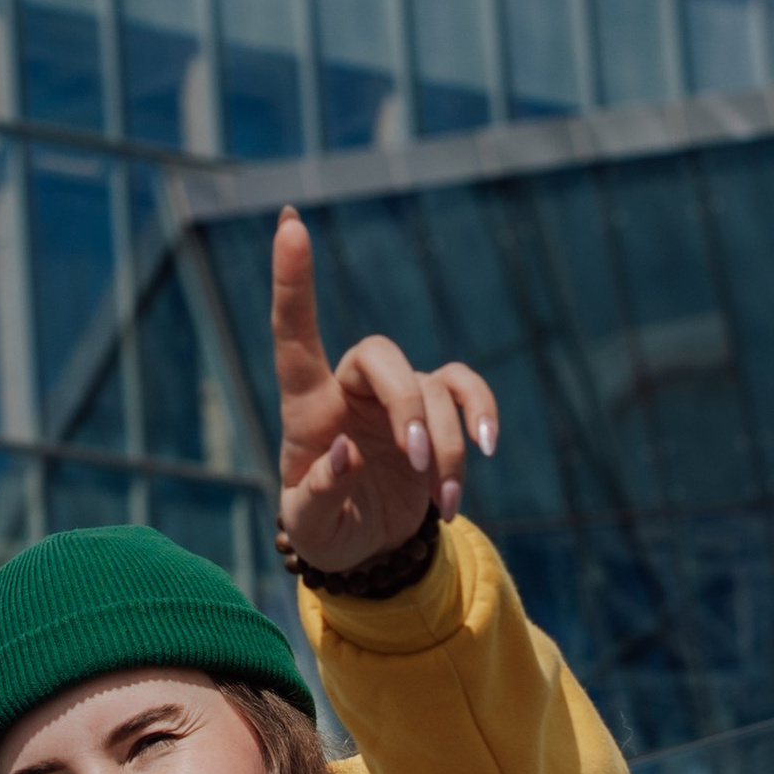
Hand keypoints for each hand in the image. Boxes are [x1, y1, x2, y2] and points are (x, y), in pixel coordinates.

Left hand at [271, 207, 497, 575]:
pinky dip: (481, 418)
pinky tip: (483, 454)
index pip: (295, 337)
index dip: (293, 282)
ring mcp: (396, 395)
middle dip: (408, 406)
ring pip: (433, 388)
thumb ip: (319, 495)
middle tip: (418, 461)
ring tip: (446, 501)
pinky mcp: (435, 410)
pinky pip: (467, 390)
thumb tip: (344, 452)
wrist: (368, 548)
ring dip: (448, 443)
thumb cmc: (328, 532)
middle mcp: (349, 390)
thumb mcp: (313, 530)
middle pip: (381, 355)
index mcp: (307, 410)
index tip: (290, 225)